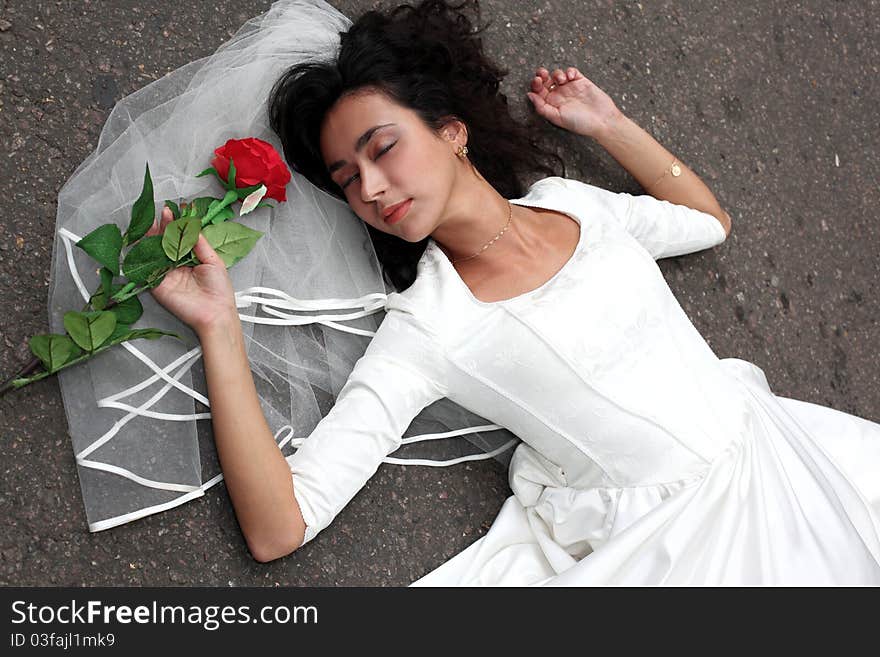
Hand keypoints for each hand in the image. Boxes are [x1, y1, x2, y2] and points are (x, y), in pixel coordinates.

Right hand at [146, 207, 237, 335]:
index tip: (173, 211)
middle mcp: (176, 265)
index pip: (179, 239)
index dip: (175, 225)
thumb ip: (200, 243)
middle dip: (163, 227)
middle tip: (163, 212)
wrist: (215, 313)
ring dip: (153, 236)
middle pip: (165, 242)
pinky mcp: (157, 284)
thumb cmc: (219, 290)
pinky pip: (147, 267)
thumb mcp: (213, 260)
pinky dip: (144, 254)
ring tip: (155, 221)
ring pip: (155, 251)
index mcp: (190, 259)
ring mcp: (165, 274)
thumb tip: (191, 225)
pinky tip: (145, 240)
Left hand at [527, 66, 622, 138]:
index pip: (539, 92)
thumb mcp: (557, 117)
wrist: (601, 120)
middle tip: (542, 74)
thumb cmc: (580, 123)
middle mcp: (559, 95)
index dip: (535, 85)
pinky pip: (572, 72)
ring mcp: (570, 88)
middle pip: (546, 81)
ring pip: (557, 75)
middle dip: (542, 75)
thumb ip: (542, 107)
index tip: (537, 81)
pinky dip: (569, 71)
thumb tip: (529, 95)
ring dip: (557, 74)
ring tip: (562, 80)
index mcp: (551, 104)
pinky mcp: (581, 81)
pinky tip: (571, 76)